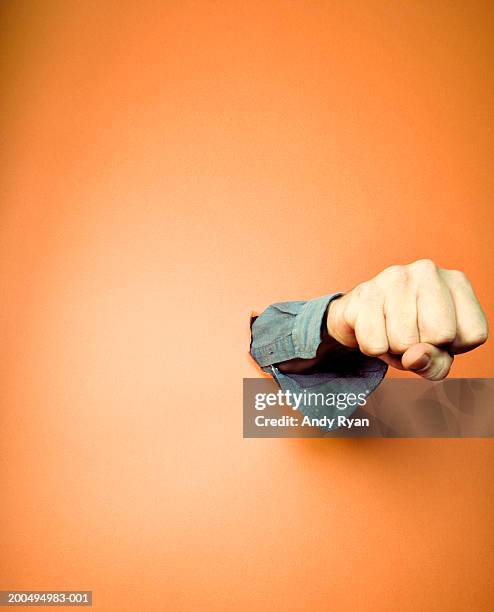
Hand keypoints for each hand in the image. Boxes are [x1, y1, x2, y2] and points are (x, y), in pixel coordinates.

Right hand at [327, 259, 487, 379]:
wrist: (359, 314)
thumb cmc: (406, 331)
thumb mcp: (435, 352)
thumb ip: (436, 364)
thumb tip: (414, 356)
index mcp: (457, 282)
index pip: (473, 335)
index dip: (453, 348)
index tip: (437, 335)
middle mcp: (428, 271)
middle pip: (440, 336)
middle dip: (421, 348)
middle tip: (411, 334)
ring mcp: (394, 278)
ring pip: (404, 343)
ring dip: (394, 349)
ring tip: (390, 330)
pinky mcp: (365, 292)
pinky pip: (375, 344)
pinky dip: (373, 348)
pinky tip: (374, 328)